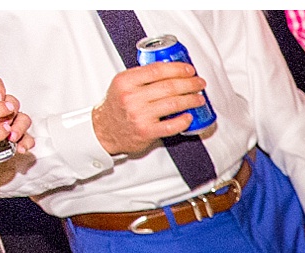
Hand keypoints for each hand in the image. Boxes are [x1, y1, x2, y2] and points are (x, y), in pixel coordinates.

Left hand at [0, 74, 31, 171]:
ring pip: (23, 118)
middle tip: (4, 119)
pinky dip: (26, 143)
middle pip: (12, 102)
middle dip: (10, 111)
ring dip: (19, 127)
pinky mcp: (15, 137)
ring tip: (11, 136)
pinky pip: (27, 138)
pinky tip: (20, 147)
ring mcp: (8, 122)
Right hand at [91, 62, 207, 157]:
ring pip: (173, 104)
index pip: (156, 70)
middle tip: (199, 83)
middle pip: (169, 86)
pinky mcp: (147, 131)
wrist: (105, 130)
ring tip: (199, 98)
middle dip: (189, 84)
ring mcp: (139, 115)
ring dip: (191, 100)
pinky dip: (183, 121)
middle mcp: (132, 97)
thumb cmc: (117, 106)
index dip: (177, 69)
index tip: (189, 70)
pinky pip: (171, 125)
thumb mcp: (123, 85)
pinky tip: (190, 117)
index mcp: (126, 81)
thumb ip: (142, 77)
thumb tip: (171, 70)